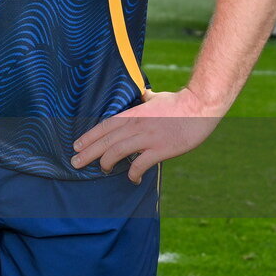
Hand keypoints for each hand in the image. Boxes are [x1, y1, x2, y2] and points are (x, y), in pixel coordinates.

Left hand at [71, 89, 223, 183]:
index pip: (105, 126)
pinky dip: (133, 173)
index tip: (76, 146)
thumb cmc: (178, 101)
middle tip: (75, 163)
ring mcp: (148, 137)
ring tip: (102, 170)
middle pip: (106, 141)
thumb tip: (143, 96)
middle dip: (88, 153)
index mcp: (133, 113)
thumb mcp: (155, 98)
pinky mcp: (161, 149)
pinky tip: (133, 179)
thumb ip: (144, 100)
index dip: (89, 137)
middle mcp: (136, 125)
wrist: (200, 105)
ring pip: (117, 152)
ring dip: (106, 163)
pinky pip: (140, 164)